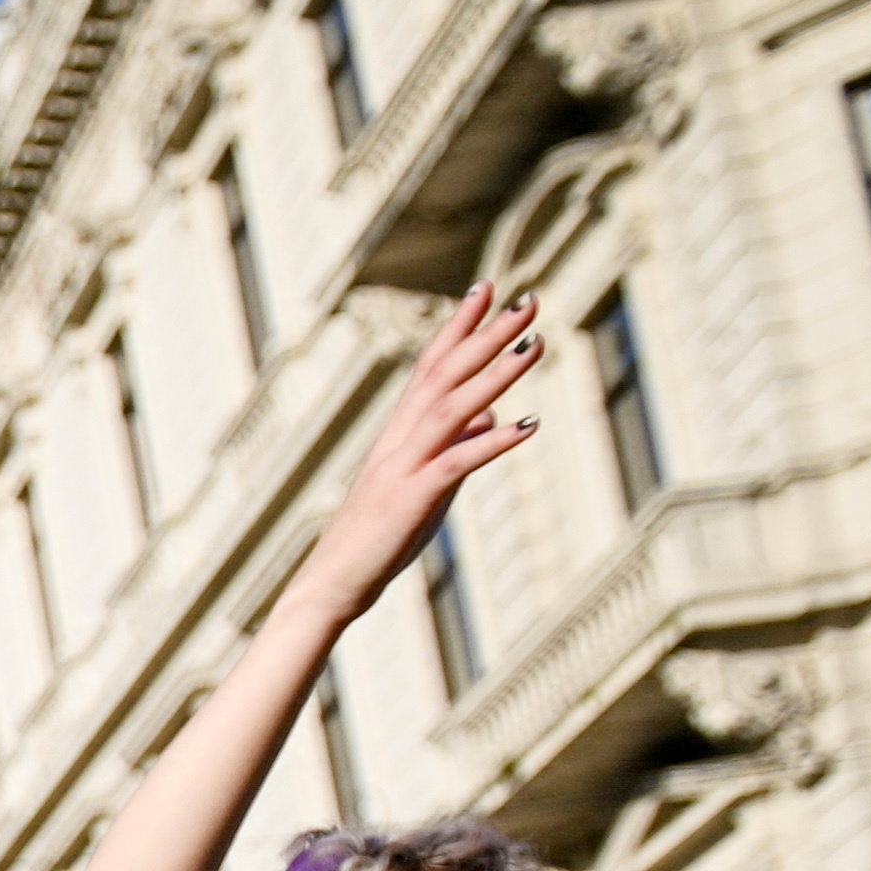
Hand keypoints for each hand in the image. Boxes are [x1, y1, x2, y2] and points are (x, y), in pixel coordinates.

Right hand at [294, 284, 538, 610]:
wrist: (333, 581)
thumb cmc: (377, 536)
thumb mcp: (426, 482)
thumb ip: (458, 443)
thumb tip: (494, 412)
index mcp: (398, 434)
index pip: (430, 367)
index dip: (459, 327)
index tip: (487, 288)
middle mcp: (398, 441)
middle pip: (444, 376)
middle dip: (487, 335)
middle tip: (528, 300)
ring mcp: (403, 468)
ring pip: (451, 408)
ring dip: (496, 374)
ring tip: (536, 343)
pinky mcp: (412, 499)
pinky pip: (458, 463)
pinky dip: (495, 442)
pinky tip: (532, 424)